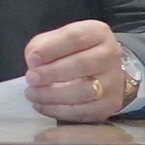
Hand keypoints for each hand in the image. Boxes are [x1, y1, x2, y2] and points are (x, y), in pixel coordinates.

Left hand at [22, 18, 142, 121]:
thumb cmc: (75, 52)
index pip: (75, 38)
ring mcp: (113, 81)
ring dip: (52, 95)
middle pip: (81, 64)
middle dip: (51, 73)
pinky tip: (42, 105)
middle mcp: (110, 55)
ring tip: (32, 94)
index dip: (51, 49)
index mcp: (97, 33)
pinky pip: (83, 111)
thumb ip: (43, 45)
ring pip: (83, 91)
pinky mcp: (110, 104)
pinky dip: (58, 110)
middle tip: (31, 79)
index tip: (32, 59)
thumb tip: (33, 63)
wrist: (103, 71)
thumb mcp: (59, 39)